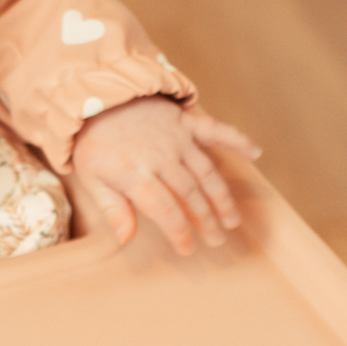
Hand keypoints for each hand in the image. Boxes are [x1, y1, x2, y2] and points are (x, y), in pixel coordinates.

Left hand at [71, 96, 260, 254]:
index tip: (188, 249)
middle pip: (190, 194)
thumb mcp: (91, 178)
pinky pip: (215, 130)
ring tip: (232, 219)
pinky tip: (255, 152)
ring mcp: (175, 138)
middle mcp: (160, 157)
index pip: (164, 209)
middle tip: (217, 240)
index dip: (179, 231)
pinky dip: (236, 140)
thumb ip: (112, 208)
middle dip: (206, 220)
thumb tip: (126, 239)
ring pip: (206, 171)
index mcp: (135, 174)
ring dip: (222, 196)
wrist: (94, 96)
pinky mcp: (183, 120)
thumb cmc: (92, 142)